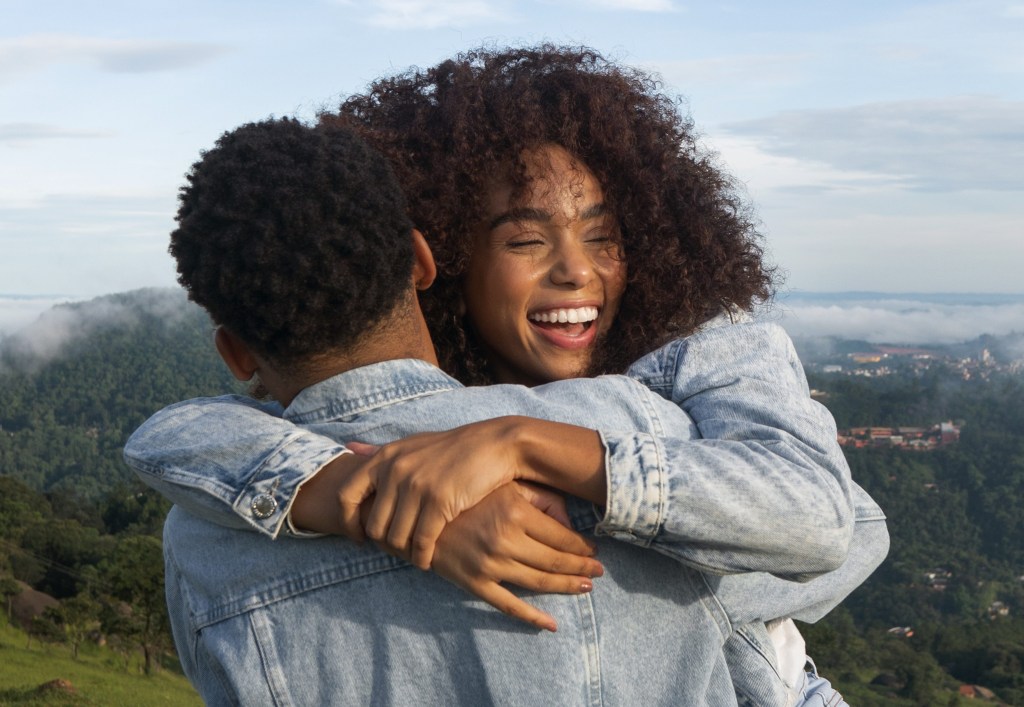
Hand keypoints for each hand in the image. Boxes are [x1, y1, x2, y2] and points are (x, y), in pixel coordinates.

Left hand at [336, 418, 527, 568]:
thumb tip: (348, 447)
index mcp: (385, 457)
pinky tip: (429, 560)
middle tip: (399, 550)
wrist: (496, 446)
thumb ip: (380, 451)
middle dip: (385, 543)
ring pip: (396, 538)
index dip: (348, 522)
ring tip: (415, 556)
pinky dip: (423, 557)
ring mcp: (416, 486)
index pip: (346, 495)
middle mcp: (395, 470)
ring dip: (405, 553)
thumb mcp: (412, 444)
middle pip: (374, 525)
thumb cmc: (453, 448)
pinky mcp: (439, 501)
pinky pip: (421, 542)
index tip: (359, 537)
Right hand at [431, 482, 602, 631]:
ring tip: (585, 588)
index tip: (595, 550)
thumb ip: (542, 498)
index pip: (562, 537)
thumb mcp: (508, 485)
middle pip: (554, 562)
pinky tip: (551, 625)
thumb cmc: (470, 494)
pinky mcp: (474, 582)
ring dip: (567, 587)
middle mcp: (504, 540)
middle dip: (582, 568)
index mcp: (515, 512)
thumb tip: (569, 521)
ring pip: (539, 583)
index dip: (583, 546)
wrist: (420, 513)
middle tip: (599, 572)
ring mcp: (488, 565)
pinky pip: (508, 606)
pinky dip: (532, 618)